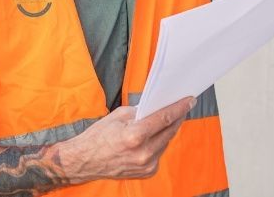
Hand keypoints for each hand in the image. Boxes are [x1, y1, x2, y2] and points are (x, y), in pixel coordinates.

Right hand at [59, 96, 194, 182]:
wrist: (84, 161)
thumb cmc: (98, 136)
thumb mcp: (118, 115)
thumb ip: (141, 111)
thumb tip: (158, 107)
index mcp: (135, 136)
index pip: (164, 118)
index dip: (179, 107)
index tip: (189, 100)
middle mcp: (143, 153)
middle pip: (169, 130)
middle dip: (177, 117)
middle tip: (184, 106)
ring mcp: (146, 165)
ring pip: (166, 142)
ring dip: (168, 130)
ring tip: (170, 118)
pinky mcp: (147, 172)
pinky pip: (159, 152)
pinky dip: (159, 142)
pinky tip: (157, 134)